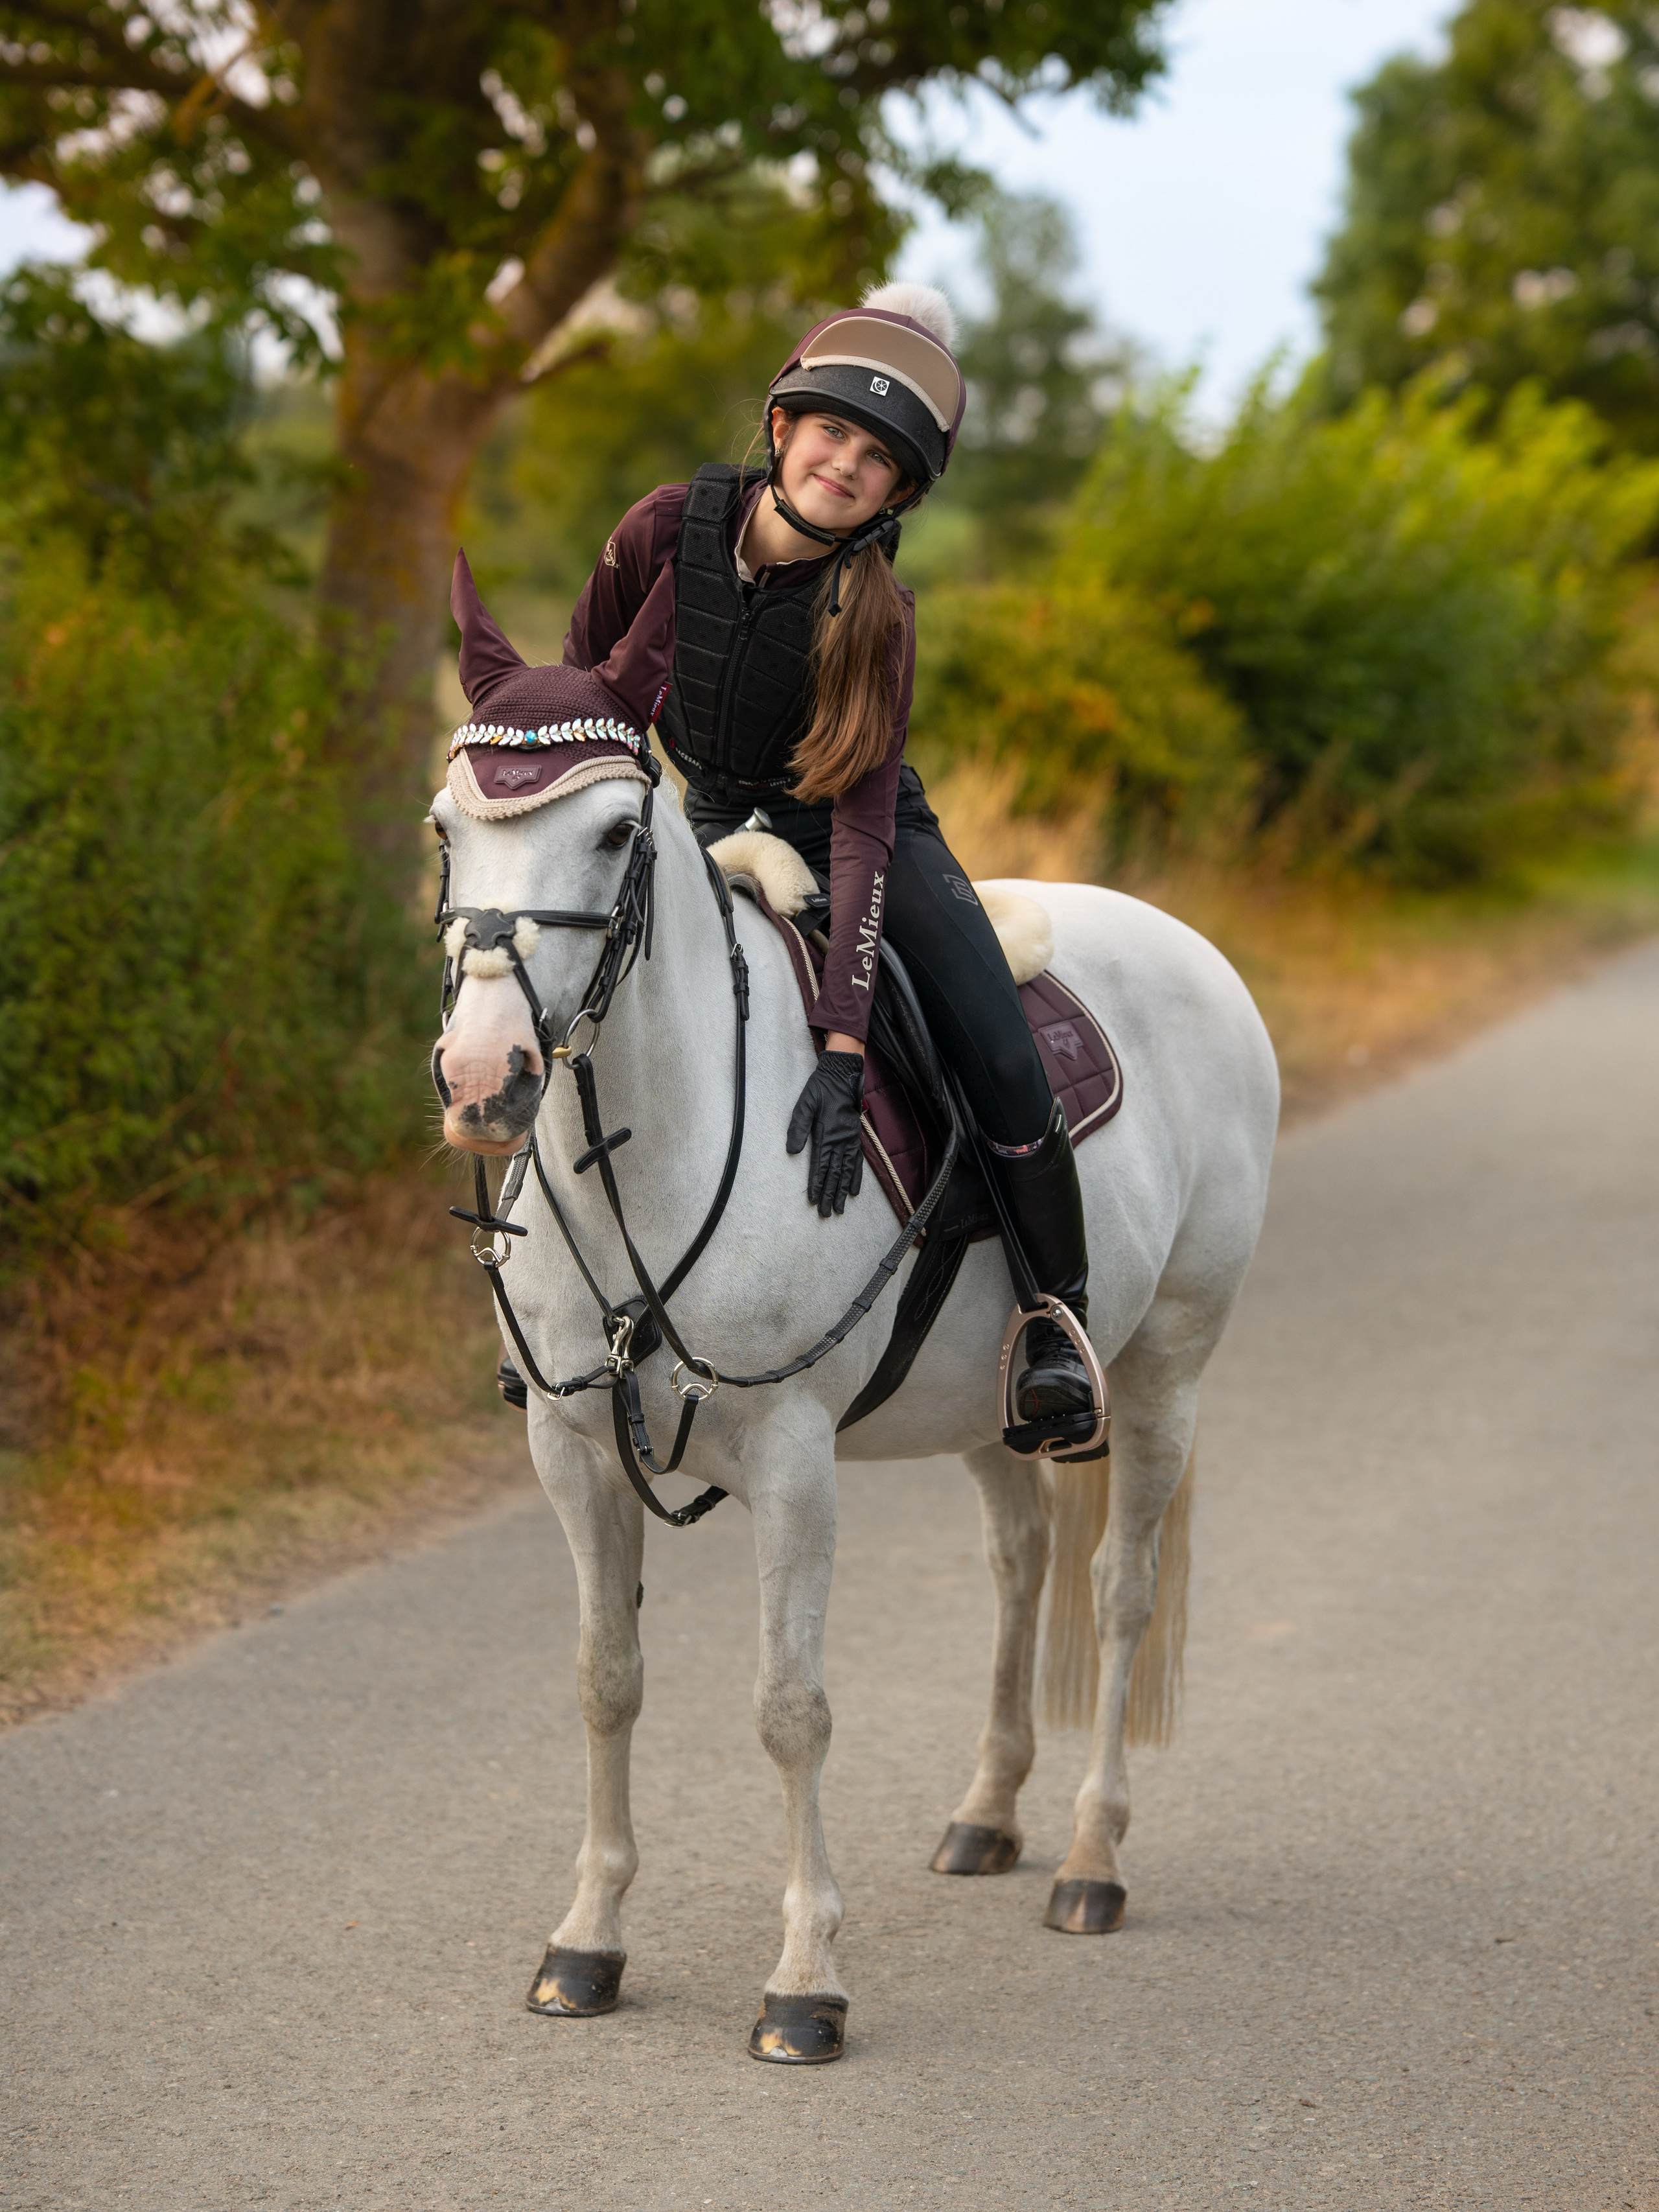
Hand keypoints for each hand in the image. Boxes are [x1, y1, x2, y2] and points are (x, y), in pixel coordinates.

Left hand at [785, 1050, 865, 1216]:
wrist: (841, 1075)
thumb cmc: (820, 1089)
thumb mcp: (805, 1104)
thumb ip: (799, 1127)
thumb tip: (792, 1151)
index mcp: (826, 1134)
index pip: (820, 1165)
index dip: (817, 1184)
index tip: (815, 1200)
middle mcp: (840, 1140)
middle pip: (834, 1173)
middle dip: (830, 1194)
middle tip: (827, 1213)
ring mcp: (849, 1140)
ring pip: (846, 1171)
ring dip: (843, 1191)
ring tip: (841, 1208)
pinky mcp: (854, 1137)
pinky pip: (857, 1162)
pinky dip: (856, 1177)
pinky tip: (855, 1191)